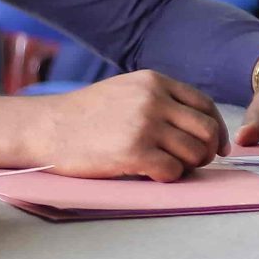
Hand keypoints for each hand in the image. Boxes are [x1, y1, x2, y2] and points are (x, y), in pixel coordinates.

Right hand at [27, 69, 227, 179]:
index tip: (213, 145)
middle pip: (206, 129)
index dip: (215, 128)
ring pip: (193, 152)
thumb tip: (196, 124)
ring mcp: (145, 125)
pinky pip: (173, 171)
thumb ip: (158, 99)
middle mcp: (153, 100)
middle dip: (206, 150)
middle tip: (193, 162)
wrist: (44, 128)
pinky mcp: (135, 152)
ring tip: (165, 167)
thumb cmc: (81, 116)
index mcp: (152, 82)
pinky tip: (150, 173)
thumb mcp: (123, 91)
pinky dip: (168, 177)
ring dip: (186, 166)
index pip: (204, 104)